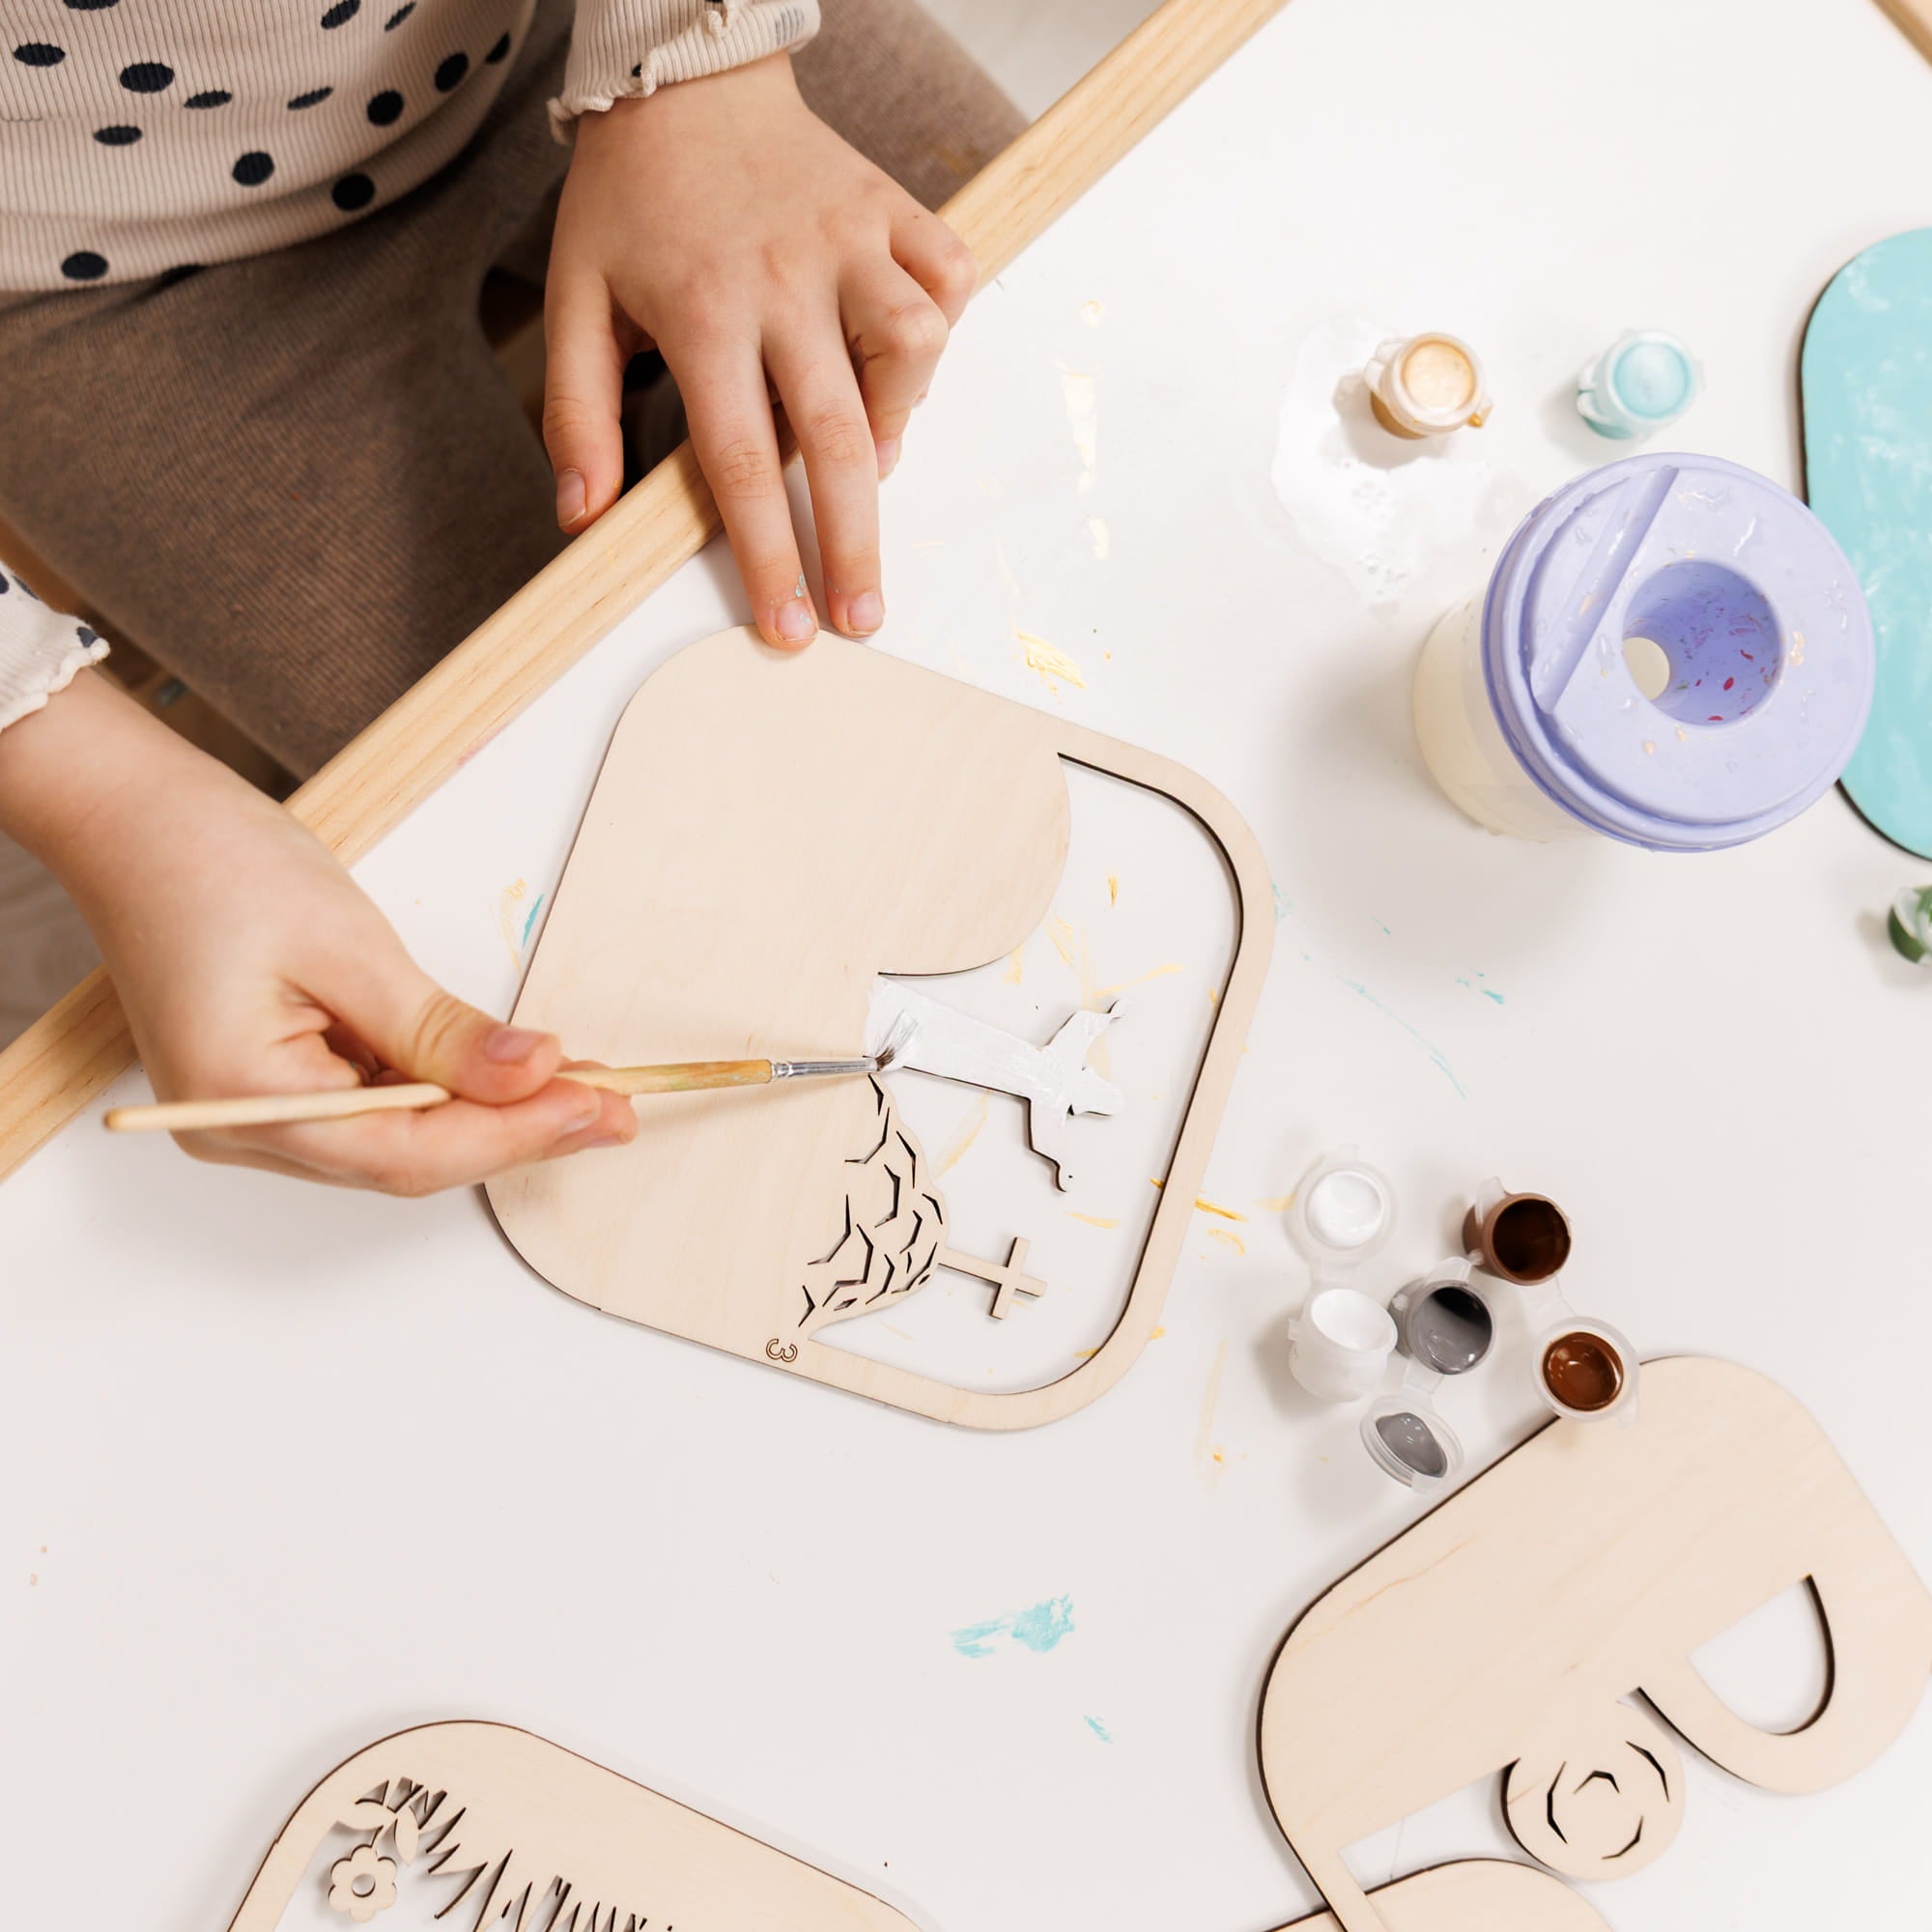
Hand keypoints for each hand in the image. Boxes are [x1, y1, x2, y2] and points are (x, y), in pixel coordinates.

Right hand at [0, 674, 636, 1191]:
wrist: (132, 817)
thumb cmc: (215, 862)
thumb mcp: (350, 945)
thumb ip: (441, 1030)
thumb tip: (537, 1075)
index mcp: (241, 1100)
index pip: (404, 1153)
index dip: (511, 1137)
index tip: (597, 1107)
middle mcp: (238, 1128)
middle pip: (404, 1159)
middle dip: (515, 1132)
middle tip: (614, 1106)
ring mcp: (251, 1112)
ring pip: (396, 1140)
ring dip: (489, 1116)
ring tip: (583, 1088)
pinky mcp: (271, 1083)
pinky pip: (374, 1107)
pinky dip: (445, 1091)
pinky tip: (510, 1074)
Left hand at [544, 53, 977, 646]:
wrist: (681, 75)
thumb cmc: (629, 198)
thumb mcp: (573, 301)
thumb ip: (576, 414)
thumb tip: (582, 517)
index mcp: (703, 314)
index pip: (742, 463)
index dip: (769, 556)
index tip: (787, 625)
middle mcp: (785, 282)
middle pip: (837, 436)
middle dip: (852, 543)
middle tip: (860, 614)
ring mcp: (848, 241)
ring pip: (913, 347)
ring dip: (902, 418)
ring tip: (876, 455)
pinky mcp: (890, 207)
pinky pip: (950, 273)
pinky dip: (944, 325)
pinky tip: (904, 359)